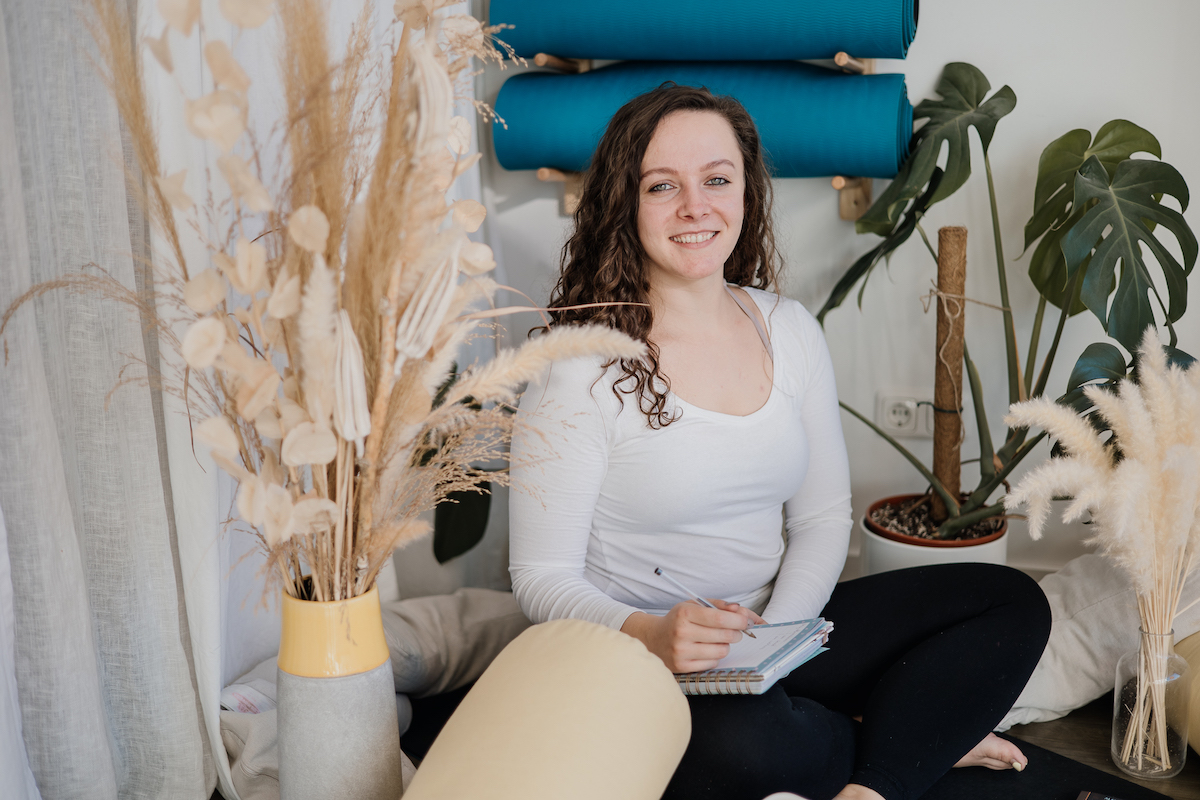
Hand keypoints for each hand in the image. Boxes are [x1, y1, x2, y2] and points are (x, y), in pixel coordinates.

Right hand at [620, 600, 758, 672]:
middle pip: (724, 635)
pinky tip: (707, 649)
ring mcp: (681, 652)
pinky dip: (715, 656)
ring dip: (725, 645)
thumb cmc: (678, 620)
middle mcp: (681, 633)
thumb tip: (740, 611)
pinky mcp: (682, 667)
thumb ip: (718, 605)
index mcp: (684, 614)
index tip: (745, 621)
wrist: (653, 638)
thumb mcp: (693, 605)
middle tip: (735, 630)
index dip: (738, 620)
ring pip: (721, 651)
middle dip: (736, 632)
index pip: (720, 618)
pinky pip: (712, 662)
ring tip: (718, 640)